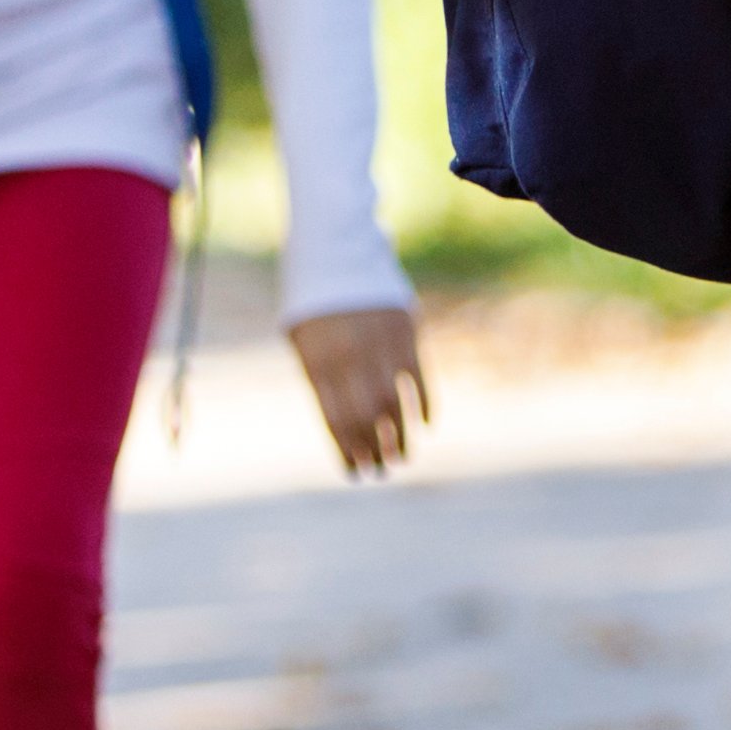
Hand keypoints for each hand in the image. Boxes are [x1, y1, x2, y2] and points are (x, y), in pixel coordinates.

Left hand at [286, 303, 430, 477]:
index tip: (355, 473)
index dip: (347, 451)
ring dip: (400, 435)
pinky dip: (424, 405)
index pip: (336, 420)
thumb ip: (323, 386)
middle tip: (381, 469)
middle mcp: (350, 357)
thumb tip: (350, 435)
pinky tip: (424, 425)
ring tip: (401, 456)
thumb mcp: (306, 346)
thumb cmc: (315, 311)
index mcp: (319, 363)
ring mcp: (380, 344)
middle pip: (367, 418)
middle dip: (374, 449)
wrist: (336, 257)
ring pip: (395, 403)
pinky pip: (419, 379)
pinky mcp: (406, 332)